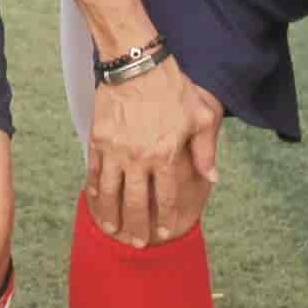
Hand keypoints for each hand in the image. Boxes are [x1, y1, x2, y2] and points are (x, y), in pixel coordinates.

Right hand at [82, 57, 220, 243]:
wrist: (136, 63)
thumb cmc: (173, 88)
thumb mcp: (201, 116)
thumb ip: (206, 150)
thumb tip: (213, 178)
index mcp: (166, 155)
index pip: (165, 198)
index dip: (164, 220)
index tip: (164, 234)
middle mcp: (139, 158)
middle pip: (135, 203)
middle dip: (136, 228)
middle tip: (137, 244)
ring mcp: (115, 150)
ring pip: (110, 193)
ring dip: (110, 215)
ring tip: (112, 230)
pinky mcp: (98, 139)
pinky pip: (94, 172)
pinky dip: (94, 190)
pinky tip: (96, 201)